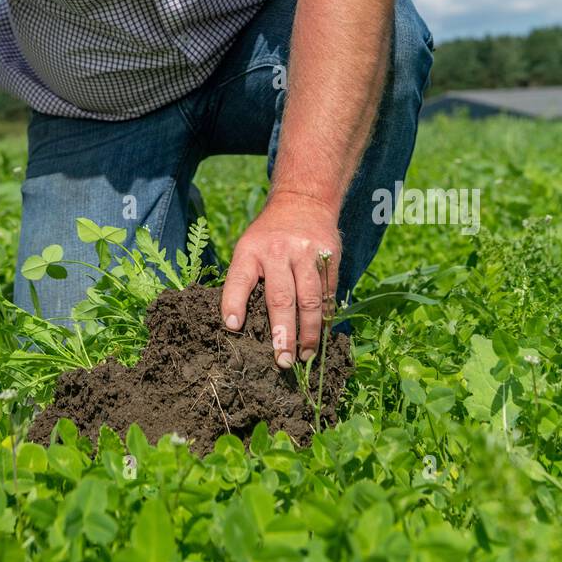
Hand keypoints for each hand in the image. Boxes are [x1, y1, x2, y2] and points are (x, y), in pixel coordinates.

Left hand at [220, 192, 341, 368]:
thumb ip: (245, 278)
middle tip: (281, 361)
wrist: (303, 200)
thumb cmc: (268, 234)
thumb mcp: (248, 246)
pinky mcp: (329, 257)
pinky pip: (328, 294)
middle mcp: (278, 251)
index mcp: (251, 250)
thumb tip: (238, 324)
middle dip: (282, 333)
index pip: (239, 279)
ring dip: (309, 332)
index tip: (233, 329)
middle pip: (281, 298)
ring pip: (310, 300)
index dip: (234, 304)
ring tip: (305, 355)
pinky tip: (321, 336)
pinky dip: (325, 318)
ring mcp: (306, 254)